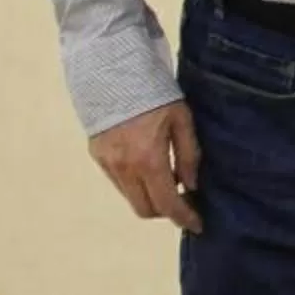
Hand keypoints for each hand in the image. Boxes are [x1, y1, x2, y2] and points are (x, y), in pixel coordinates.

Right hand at [89, 102, 202, 232]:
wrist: (112, 70)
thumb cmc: (155, 93)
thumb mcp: (182, 120)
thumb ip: (188, 155)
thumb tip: (191, 185)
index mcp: (148, 160)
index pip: (167, 203)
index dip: (184, 218)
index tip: (197, 224)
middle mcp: (124, 168)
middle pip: (145, 209)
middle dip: (166, 211)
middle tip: (184, 200)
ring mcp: (107, 163)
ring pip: (130, 197)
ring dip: (149, 197)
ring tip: (167, 181)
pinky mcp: (97, 156)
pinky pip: (118, 182)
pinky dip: (135, 184)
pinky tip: (147, 168)